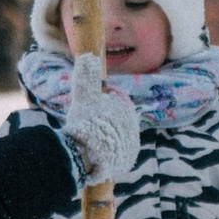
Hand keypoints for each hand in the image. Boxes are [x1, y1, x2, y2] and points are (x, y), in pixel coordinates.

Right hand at [58, 56, 140, 189]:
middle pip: (115, 119)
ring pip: (115, 137)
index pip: (115, 100)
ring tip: (89, 141)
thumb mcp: (84, 95)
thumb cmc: (86, 122)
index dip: (101, 101)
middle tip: (87, 125)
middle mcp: (133, 127)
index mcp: (127, 109)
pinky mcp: (126, 162)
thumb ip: (87, 75)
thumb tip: (89, 56)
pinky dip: (106, 153)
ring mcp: (131, 145)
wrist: (87, 157)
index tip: (90, 107)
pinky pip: (116, 154)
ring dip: (104, 137)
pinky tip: (95, 154)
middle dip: (103, 120)